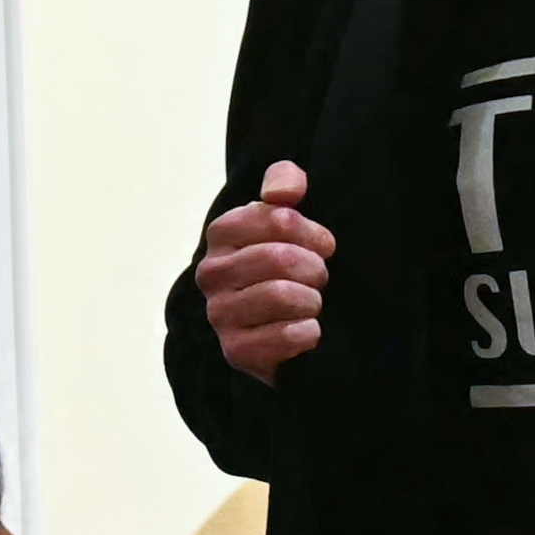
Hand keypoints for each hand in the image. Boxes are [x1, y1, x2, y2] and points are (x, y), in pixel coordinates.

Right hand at [196, 165, 335, 379]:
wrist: (283, 324)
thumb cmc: (286, 263)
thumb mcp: (287, 215)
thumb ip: (285, 183)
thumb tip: (280, 194)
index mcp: (221, 232)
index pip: (279, 218)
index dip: (313, 233)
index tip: (324, 246)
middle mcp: (210, 272)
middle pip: (280, 258)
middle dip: (314, 269)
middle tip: (319, 278)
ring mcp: (218, 313)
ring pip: (280, 295)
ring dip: (311, 300)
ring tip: (312, 303)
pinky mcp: (235, 351)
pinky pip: (282, 337)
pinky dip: (307, 333)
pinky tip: (309, 330)